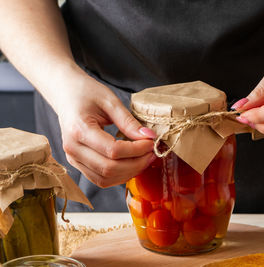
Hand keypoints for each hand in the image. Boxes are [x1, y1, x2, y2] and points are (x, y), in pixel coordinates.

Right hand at [55, 71, 156, 187]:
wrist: (65, 93)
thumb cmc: (86, 92)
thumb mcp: (110, 101)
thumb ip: (128, 121)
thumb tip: (148, 137)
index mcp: (79, 130)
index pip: (113, 150)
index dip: (136, 150)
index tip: (151, 142)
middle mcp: (72, 148)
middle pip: (109, 168)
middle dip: (136, 164)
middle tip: (152, 152)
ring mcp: (72, 158)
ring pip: (105, 179)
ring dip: (129, 172)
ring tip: (145, 159)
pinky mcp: (77, 163)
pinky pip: (100, 179)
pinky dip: (119, 175)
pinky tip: (132, 164)